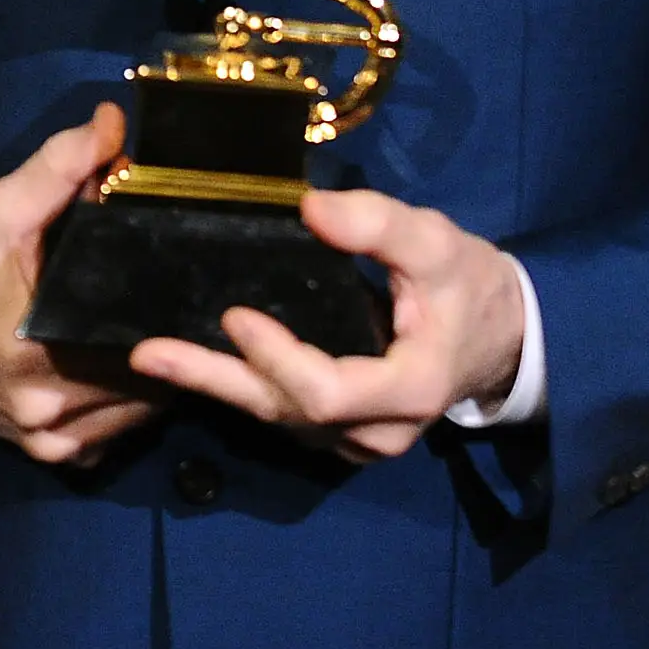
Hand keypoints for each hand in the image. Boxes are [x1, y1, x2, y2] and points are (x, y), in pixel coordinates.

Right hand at [0, 103, 161, 464]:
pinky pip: (117, 432)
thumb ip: (56, 167)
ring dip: (160, 372)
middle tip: (193, 296)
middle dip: (173, 337)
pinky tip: (133, 366)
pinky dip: (131, 403)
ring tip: (172, 326)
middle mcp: (52, 406)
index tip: (198, 272)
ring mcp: (55, 440)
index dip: (175, 304)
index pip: (141, 330)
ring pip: (142, 408)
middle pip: (150, 374)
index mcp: (40, 347)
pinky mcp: (55, 456)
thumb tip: (115, 122)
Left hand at [127, 187, 524, 462]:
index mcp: (409, 389)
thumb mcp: (437, 242)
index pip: (329, 392)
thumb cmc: (469, 283)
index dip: (278, 358)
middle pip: (285, 413)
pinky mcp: (341, 432)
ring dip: (217, 385)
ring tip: (153, 354)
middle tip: (148, 354)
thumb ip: (379, 224)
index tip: (236, 314)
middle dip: (213, 381)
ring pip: (278, 418)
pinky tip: (193, 360)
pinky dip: (239, 386)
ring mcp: (358, 440)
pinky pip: (283, 414)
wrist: (500, 333)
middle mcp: (379, 431)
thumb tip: (310, 208)